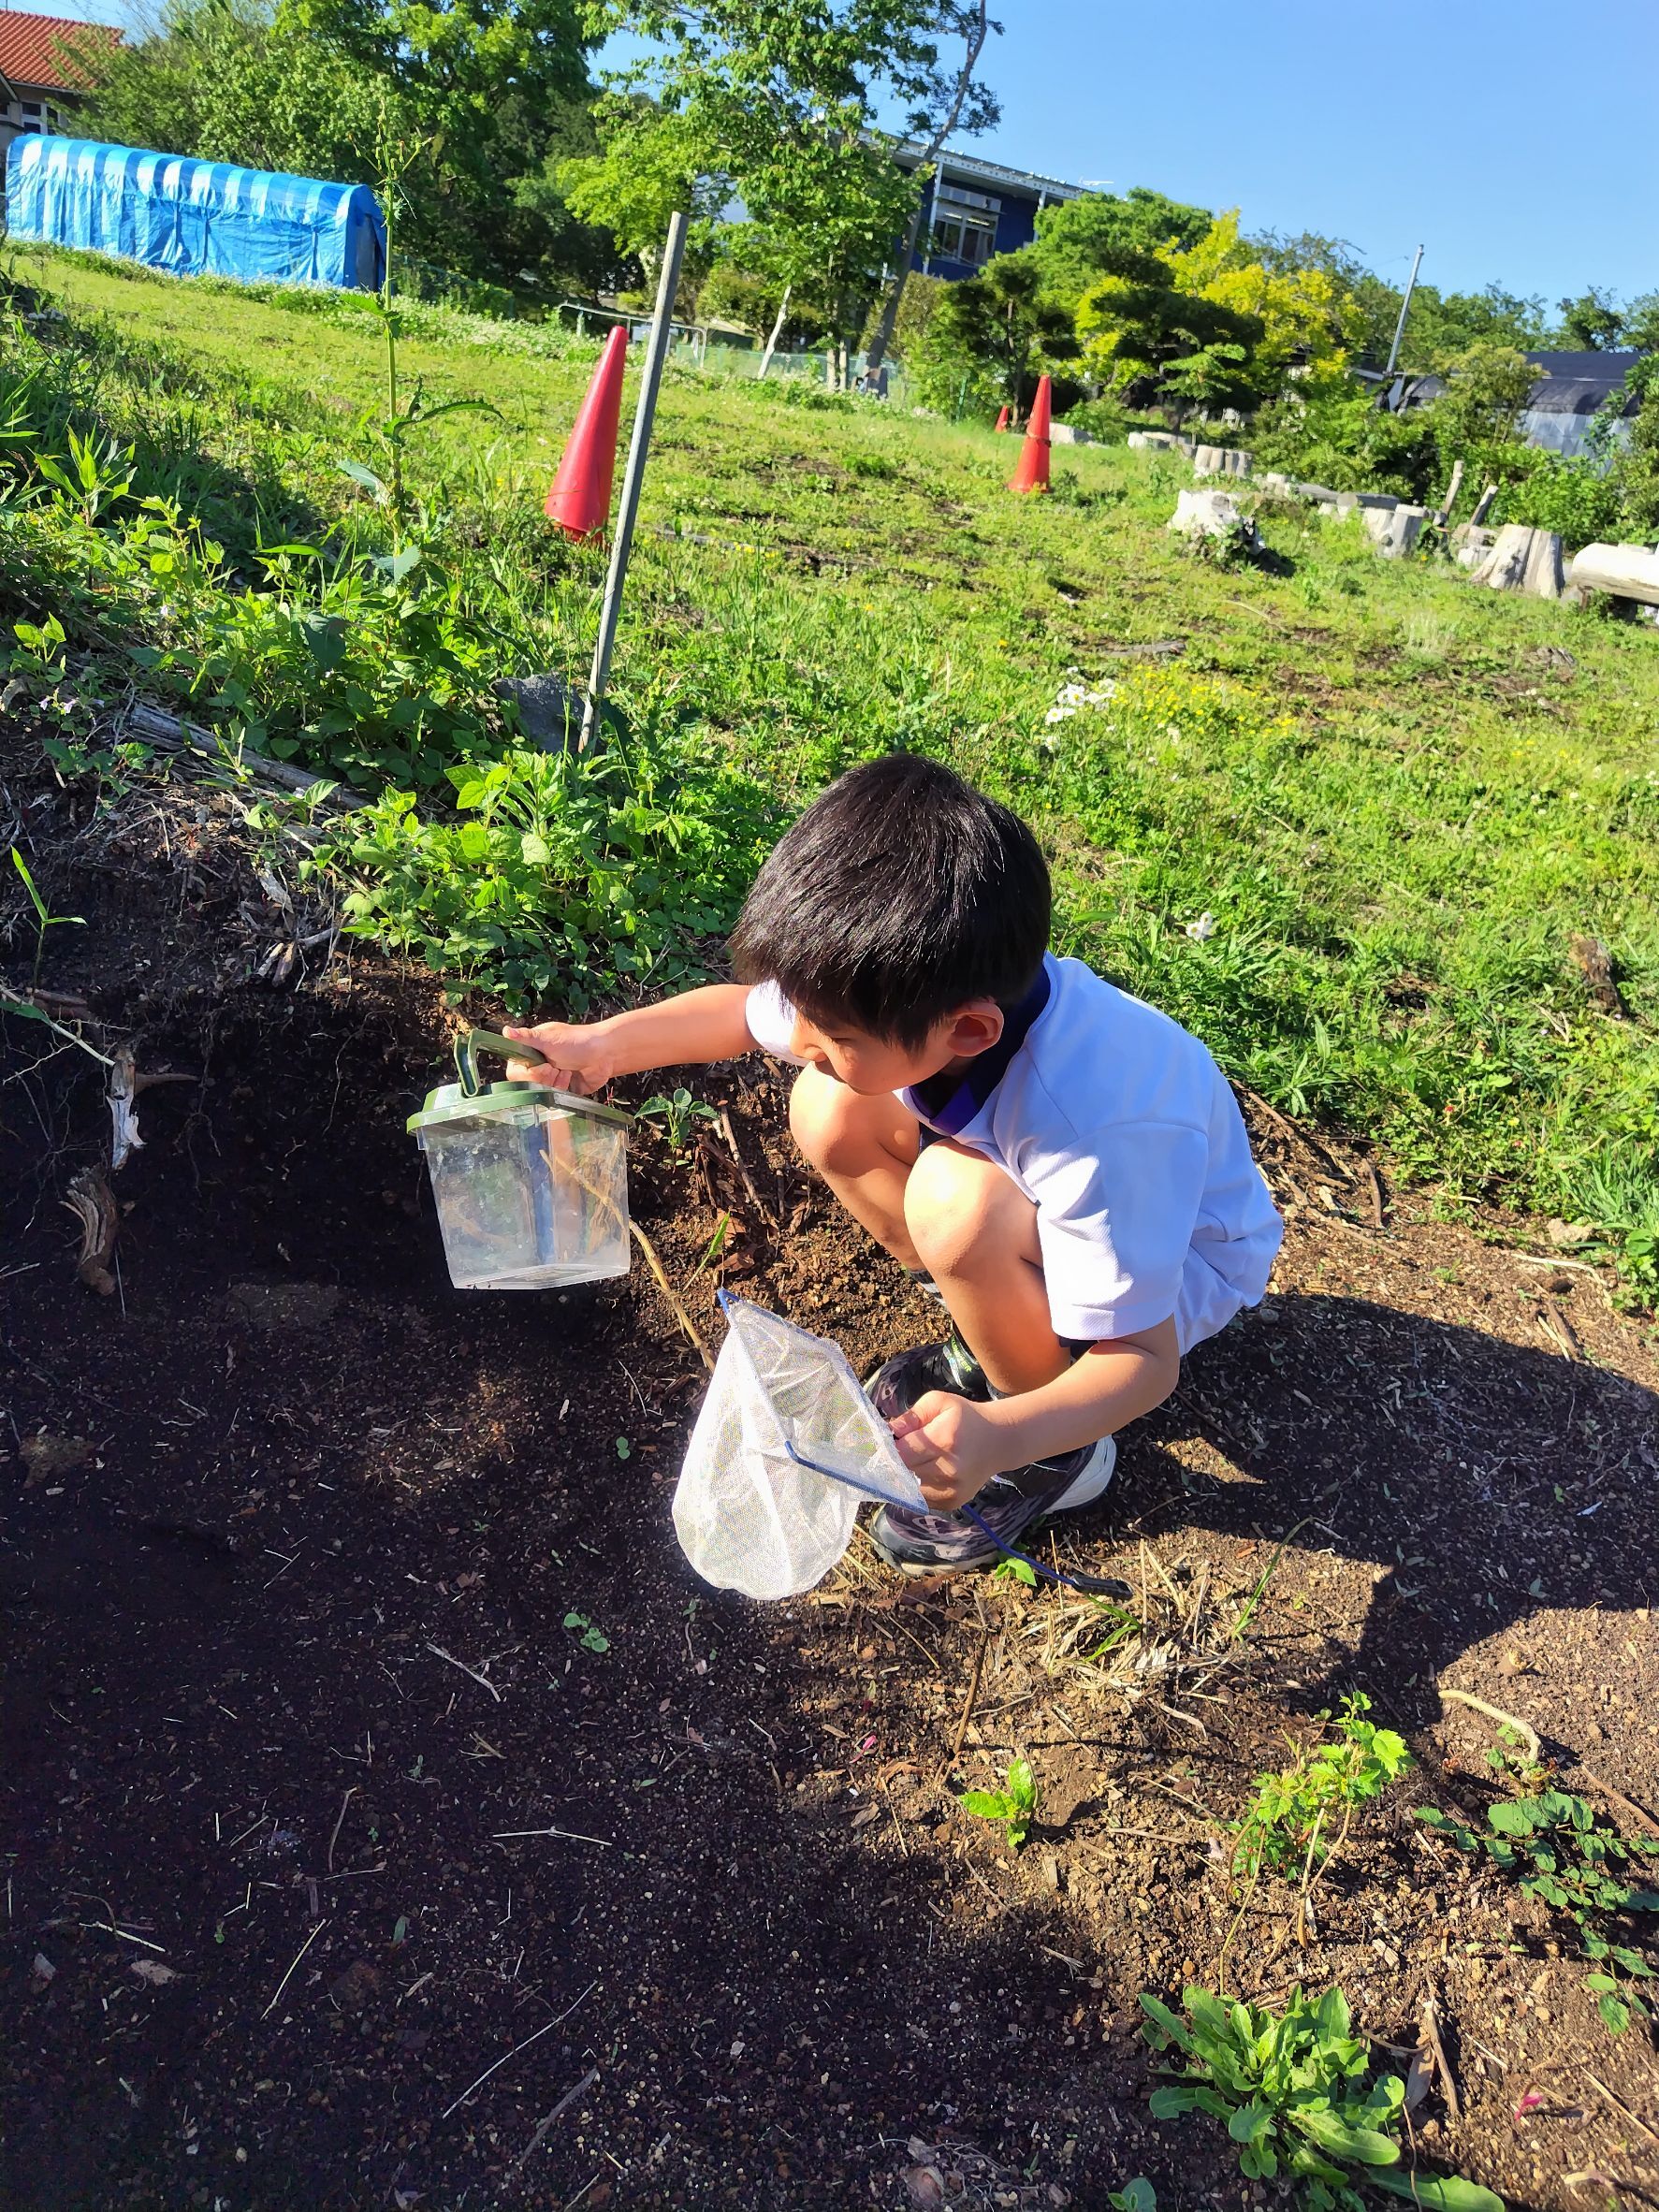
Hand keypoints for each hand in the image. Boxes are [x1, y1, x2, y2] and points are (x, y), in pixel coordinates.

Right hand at [501, 1018, 617, 1095]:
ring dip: (555, 1082)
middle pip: (527, 1085)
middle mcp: (537, 1067)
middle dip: (543, 1078)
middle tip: (555, 1067)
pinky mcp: (561, 1091)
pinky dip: (563, 1090)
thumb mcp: (549, 1038)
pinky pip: (555, 1099)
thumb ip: (526, 1038)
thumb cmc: (577, 1041)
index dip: (528, 1072)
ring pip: (541, 1093)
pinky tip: (571, 1077)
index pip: (515, 1071)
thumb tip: (505, 1031)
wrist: (605, 1053)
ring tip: (567, 1069)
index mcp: (530, 1052)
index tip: (544, 1066)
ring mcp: (549, 1080)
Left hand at [889, 1392, 1014, 1511]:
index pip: (901, 1453)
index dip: (889, 1449)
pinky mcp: (953, 1502)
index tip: (888, 1443)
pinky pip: (922, 1498)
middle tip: (905, 1449)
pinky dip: (920, 1487)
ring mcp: (951, 1489)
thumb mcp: (939, 1403)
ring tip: (921, 1460)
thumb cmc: (965, 1418)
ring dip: (909, 1475)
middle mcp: (948, 1469)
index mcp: (944, 1440)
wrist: (998, 1441)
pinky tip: (930, 1472)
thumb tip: (889, 1431)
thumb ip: (911, 1416)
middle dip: (898, 1461)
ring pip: (910, 1487)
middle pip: (903, 1471)